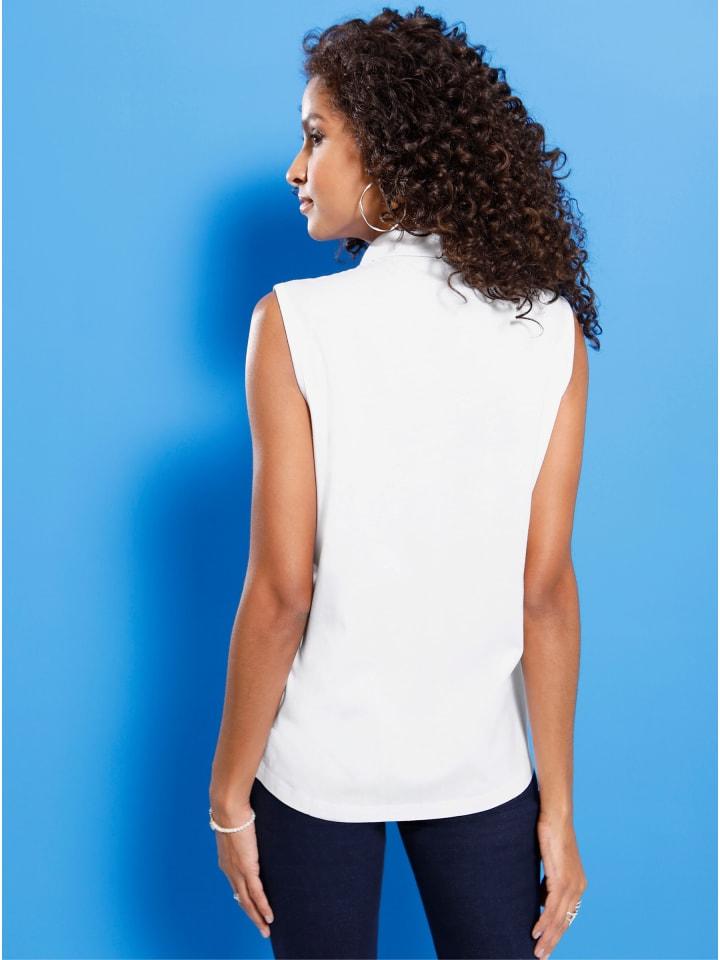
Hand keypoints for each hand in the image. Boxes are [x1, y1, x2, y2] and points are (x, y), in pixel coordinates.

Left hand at [212, 801, 273, 940]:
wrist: (228, 808)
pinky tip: (269, 916)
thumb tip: (251, 829)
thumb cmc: (233, 811)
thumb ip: (243, 834)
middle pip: (241, 900)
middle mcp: (229, 871)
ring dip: (257, 917)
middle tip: (261, 928)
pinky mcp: (247, 868)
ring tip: (266, 928)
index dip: (244, 900)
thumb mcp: (237, 827)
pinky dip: (263, 906)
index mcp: (226, 862)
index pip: (236, 887)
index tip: (252, 909)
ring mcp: (237, 871)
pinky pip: (256, 893)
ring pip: (247, 901)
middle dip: (251, 915)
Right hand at [531, 812, 586, 957]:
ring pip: (558, 918)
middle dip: (553, 940)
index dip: (558, 931)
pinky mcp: (561, 879)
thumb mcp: (551, 863)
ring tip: (538, 951)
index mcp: (577, 883)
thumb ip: (549, 881)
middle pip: (565, 921)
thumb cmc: (551, 834)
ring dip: (547, 937)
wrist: (557, 816)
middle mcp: (578, 887)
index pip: (568, 915)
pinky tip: (536, 931)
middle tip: (542, 956)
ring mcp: (571, 884)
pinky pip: (551, 907)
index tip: (548, 944)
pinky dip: (543, 921)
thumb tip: (541, 899)